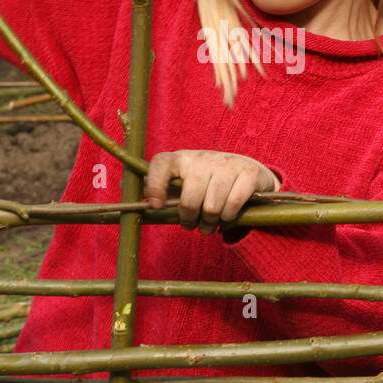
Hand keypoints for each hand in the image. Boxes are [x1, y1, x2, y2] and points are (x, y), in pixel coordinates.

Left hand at [144, 150, 280, 235]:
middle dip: (190, 220)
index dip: (154, 185)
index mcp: (182, 159)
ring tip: (210, 224)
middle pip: (190, 199)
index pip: (161, 164)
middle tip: (193, 225)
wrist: (251, 174)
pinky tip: (227, 217)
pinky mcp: (248, 173)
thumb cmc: (209, 183)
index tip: (156, 206)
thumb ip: (161, 189)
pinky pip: (232, 206)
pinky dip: (228, 219)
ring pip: (212, 207)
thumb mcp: (185, 183)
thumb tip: (131, 193)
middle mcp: (203, 158)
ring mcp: (228, 164)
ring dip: (210, 224)